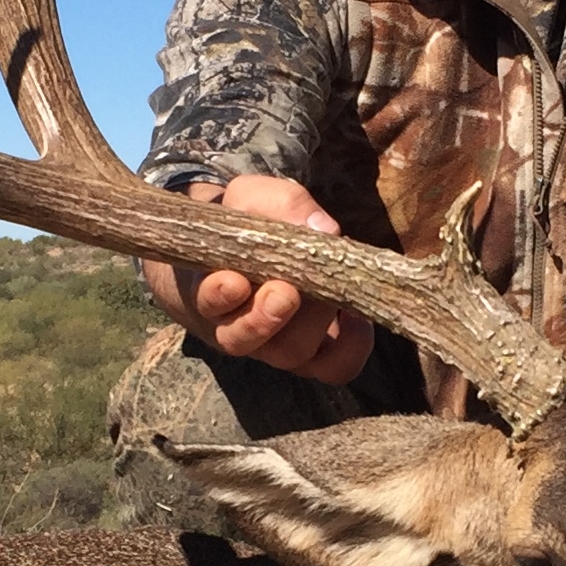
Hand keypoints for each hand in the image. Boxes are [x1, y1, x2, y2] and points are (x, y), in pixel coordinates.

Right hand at [140, 175, 377, 382]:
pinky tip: (358, 315)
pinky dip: (352, 347)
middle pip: (246, 339)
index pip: (208, 303)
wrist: (255, 253)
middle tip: (287, 290)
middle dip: (267, 317)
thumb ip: (282, 205)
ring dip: (313, 325)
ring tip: (331, 294)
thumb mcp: (255, 198)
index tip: (234, 281)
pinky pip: (334, 367)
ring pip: (290, 355)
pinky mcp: (314, 356)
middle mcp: (237, 328)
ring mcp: (275, 347)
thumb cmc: (248, 225)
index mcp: (211, 288)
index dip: (219, 297)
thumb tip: (325, 228)